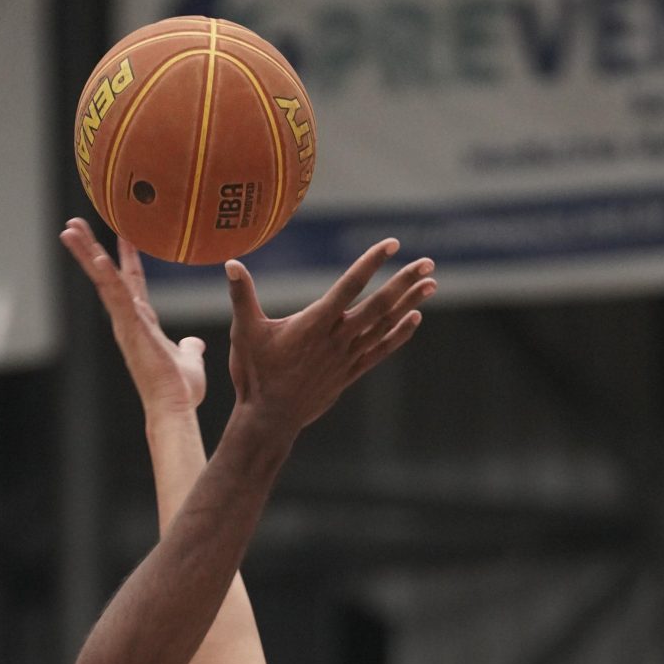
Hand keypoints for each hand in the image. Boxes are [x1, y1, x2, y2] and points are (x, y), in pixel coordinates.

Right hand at [60, 219, 206, 416]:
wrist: (174, 407)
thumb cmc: (179, 390)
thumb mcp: (189, 360)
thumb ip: (190, 349)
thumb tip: (196, 344)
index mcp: (142, 323)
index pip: (131, 283)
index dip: (127, 259)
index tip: (125, 233)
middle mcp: (128, 320)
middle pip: (107, 277)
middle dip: (91, 249)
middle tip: (75, 224)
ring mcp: (126, 323)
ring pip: (103, 281)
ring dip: (86, 254)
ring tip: (70, 229)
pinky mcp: (130, 328)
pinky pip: (115, 296)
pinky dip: (105, 275)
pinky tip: (95, 254)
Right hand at [226, 240, 435, 432]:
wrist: (270, 419)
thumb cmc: (256, 374)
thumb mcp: (244, 331)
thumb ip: (241, 296)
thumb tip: (231, 262)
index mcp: (315, 323)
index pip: (349, 286)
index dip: (372, 263)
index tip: (392, 244)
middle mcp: (337, 339)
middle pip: (378, 305)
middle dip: (405, 282)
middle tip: (428, 262)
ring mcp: (346, 357)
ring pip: (384, 326)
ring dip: (409, 304)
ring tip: (432, 283)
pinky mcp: (349, 372)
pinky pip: (380, 350)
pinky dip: (398, 334)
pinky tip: (414, 319)